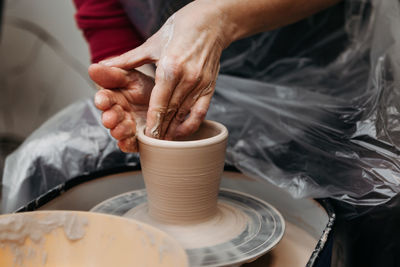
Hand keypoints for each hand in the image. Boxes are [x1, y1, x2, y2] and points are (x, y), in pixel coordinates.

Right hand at [89, 64, 153, 151]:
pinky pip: (131, 144)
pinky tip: (126, 142)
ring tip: (121, 128)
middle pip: (110, 117)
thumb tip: (93, 68)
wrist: (172, 100)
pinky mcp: (139, 139)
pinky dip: (128, 144)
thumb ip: (114, 75)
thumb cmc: (150, 88)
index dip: (103, 100)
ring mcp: (129, 127)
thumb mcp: (133, 77)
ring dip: (119, 131)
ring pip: (120, 131)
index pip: (105, 98)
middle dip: (110, 118)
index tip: (102, 101)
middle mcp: (119, 113)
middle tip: (110, 118)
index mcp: (114, 97)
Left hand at [100, 1, 230, 139]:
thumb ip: (127, 60)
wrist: (211, 21)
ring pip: (184, 114)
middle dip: (160, 131)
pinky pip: (201, 111)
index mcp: (170, 66)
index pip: (159, 102)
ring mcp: (200, 83)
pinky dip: (191, 124)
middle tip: (151, 145)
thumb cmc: (180, 29)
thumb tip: (101, 67)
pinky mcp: (210, 86)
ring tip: (163, 143)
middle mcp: (187, 77)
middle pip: (171, 112)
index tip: (146, 138)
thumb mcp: (152, 43)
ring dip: (173, 130)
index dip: (153, 123)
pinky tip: (181, 132)